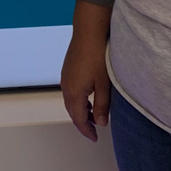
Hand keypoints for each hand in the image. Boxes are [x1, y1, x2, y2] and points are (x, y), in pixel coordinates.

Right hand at [61, 0, 113, 142]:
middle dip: (83, 123)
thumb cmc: (98, 56)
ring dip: (81, 111)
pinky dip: (79, 100)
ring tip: (95, 115)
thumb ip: (103, 106)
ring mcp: (65, 78)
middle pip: (72, 112)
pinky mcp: (67, 70)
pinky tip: (89, 97)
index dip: (87, 130)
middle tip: (95, 130)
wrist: (89, 32)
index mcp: (74, 93)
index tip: (95, 138)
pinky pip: (70, 91)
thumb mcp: (105, 84)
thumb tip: (101, 124)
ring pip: (71, 102)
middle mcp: (66, 87)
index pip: (79, 119)